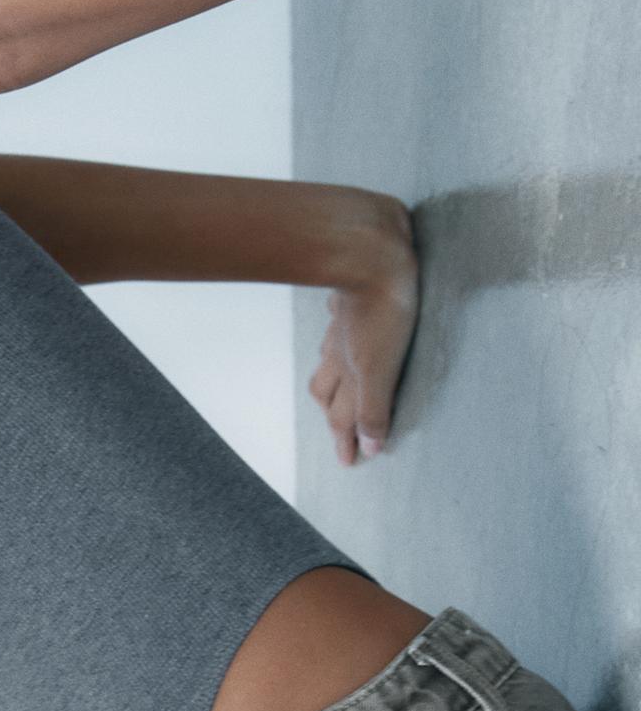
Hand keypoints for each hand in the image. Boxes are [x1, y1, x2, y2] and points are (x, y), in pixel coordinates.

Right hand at [306, 195, 419, 466]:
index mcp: (348, 369)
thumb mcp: (382, 368)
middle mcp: (340, 349)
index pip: (342, 415)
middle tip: (338, 426)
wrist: (372, 249)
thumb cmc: (383, 307)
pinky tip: (344, 323)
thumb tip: (368, 447)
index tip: (348, 462)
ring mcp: (344, 320)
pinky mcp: (355, 291)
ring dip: (333, 373)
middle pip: (328, 388)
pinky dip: (340, 329)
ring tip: (338, 381)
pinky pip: (341, 316)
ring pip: (331, 354)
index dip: (344, 440)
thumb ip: (374, 408)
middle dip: (332, 411)